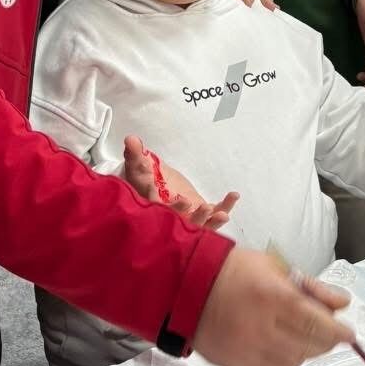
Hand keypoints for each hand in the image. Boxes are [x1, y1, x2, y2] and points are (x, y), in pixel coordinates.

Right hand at [121, 135, 238, 229]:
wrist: (159, 187)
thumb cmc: (147, 179)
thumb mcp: (139, 166)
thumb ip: (135, 154)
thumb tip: (131, 139)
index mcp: (154, 207)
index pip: (158, 209)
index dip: (165, 205)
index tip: (176, 196)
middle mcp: (172, 218)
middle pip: (182, 223)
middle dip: (192, 218)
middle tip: (200, 208)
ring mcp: (188, 218)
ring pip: (200, 226)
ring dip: (211, 222)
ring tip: (222, 214)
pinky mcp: (202, 214)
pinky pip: (214, 214)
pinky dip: (225, 207)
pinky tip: (233, 195)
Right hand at [193, 247, 353, 365]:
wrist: (185, 287)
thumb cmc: (232, 270)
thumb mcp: (275, 266)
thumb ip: (311, 287)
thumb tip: (342, 303)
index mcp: (272, 297)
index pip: (317, 323)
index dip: (338, 332)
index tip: (349, 333)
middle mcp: (261, 328)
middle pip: (309, 346)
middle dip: (325, 340)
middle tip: (327, 330)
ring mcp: (247, 350)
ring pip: (294, 362)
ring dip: (305, 350)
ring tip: (301, 334)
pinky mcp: (236, 365)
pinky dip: (285, 362)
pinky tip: (283, 346)